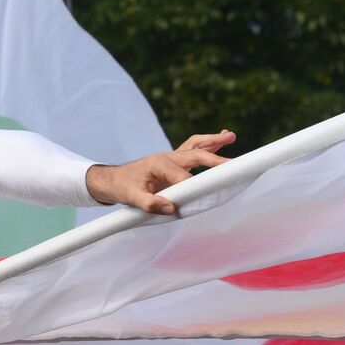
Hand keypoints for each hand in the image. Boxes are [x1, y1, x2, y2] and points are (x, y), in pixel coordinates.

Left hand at [86, 130, 234, 214]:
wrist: (112, 180)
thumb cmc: (121, 187)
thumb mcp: (131, 197)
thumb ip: (150, 204)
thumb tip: (171, 208)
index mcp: (159, 163)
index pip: (183, 176)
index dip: (194, 185)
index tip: (210, 193)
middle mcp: (168, 157)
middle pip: (195, 154)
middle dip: (214, 158)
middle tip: (232, 164)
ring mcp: (171, 158)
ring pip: (196, 146)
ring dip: (213, 141)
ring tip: (230, 136)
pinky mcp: (173, 162)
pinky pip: (193, 151)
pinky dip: (208, 145)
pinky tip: (222, 140)